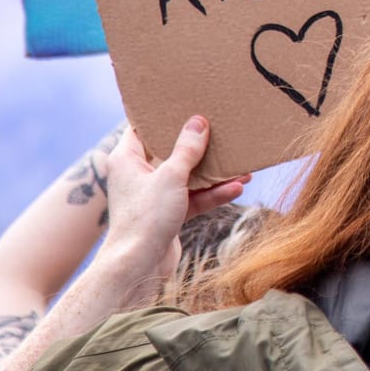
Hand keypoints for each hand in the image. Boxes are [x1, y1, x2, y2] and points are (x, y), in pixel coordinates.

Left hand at [98, 117, 247, 293]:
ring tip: (241, 166)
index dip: (163, 116)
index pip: (143, 128)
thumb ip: (186, 149)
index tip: (186, 104)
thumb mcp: (171, 177)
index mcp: (127, 159)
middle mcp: (139, 175)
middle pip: (171, 151)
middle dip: (199, 146)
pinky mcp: (169, 214)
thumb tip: (198, 122)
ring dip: (214, 174)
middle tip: (220, 130)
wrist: (138, 266)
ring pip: (188, 177)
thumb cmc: (145, 218)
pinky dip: (213, 194)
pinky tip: (237, 188)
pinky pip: (194, 198)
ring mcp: (155, 195)